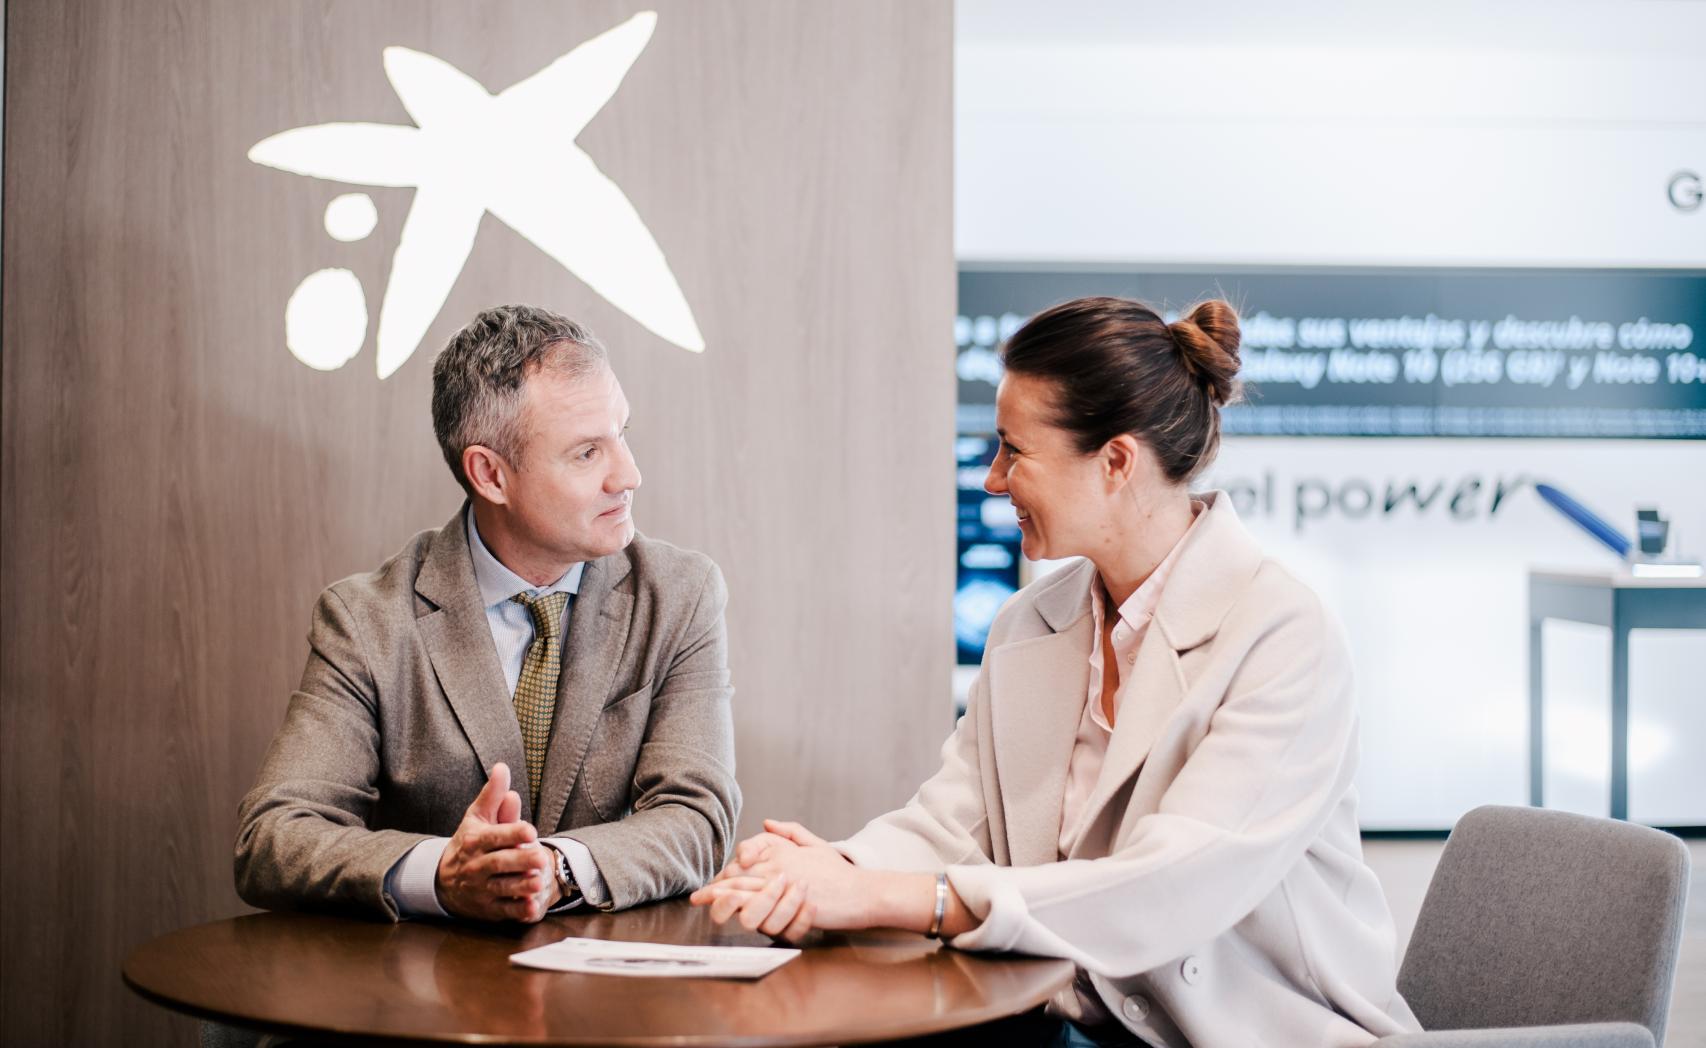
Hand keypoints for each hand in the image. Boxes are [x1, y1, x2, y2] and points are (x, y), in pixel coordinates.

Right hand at [436, 762, 559, 922]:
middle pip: (500, 863)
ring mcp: (482, 889)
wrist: (442, 881)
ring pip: (503, 888)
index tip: (530, 831)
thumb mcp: (477, 817)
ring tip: (539, 882)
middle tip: (541, 858)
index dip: (513, 832)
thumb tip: (502, 767)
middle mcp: (477, 865)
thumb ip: (492, 795)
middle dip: (521, 860)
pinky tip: (532, 907)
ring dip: (521, 886)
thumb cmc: (469, 843)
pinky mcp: (488, 909)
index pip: (495, 836)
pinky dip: (518, 911)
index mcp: (476, 840)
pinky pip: (504, 911)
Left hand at [690, 820, 864, 941]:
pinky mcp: (788, 900)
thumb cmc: (841, 874)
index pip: (747, 858)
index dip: (728, 873)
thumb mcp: (817, 845)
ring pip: (743, 887)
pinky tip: (726, 911)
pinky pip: (756, 903)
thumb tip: (767, 821)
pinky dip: (738, 906)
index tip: (715, 883)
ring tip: (705, 904)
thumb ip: (791, 832)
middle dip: (716, 886)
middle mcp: (779, 863)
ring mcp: (782, 881)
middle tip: (698, 896)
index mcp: (783, 850)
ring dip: (721, 897)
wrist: (861, 892)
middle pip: (739, 873)